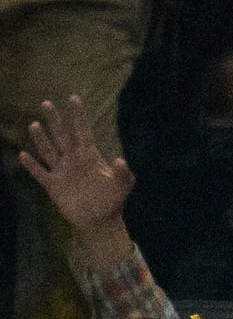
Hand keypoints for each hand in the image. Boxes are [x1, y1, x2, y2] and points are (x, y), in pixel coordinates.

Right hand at [14, 93, 134, 261]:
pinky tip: (23, 155)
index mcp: (89, 156)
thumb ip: (122, 173)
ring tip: (34, 124)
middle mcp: (73, 159)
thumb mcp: (122, 186)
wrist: (99, 220)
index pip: (82, 131)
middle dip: (55, 120)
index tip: (74, 98)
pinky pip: (40, 173)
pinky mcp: (53, 185)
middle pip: (62, 135)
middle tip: (46, 103)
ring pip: (49, 150)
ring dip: (41, 138)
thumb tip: (121, 160)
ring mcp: (61, 171)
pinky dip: (32, 165)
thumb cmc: (112, 200)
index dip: (78, 116)